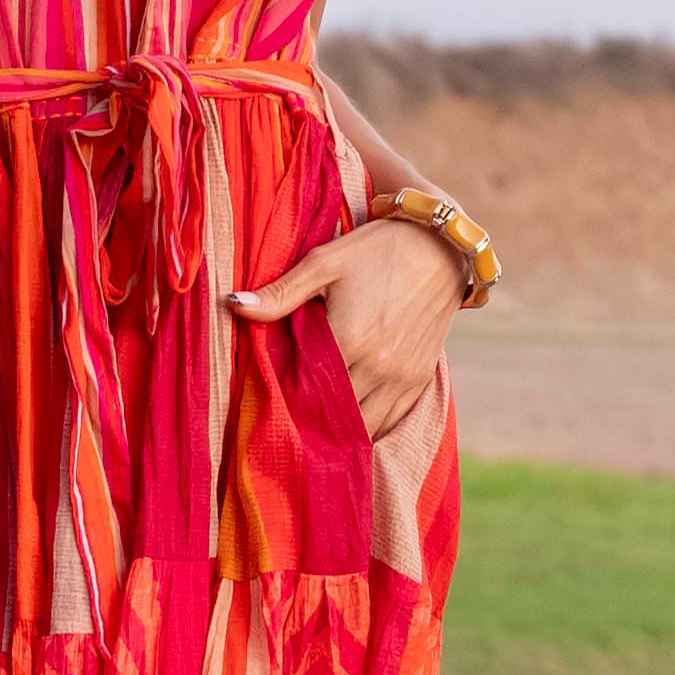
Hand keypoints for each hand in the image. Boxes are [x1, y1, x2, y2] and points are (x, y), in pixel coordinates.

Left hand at [228, 217, 464, 438]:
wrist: (442, 245)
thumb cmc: (378, 249)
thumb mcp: (325, 262)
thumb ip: (281, 292)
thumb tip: (233, 304)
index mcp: (349, 340)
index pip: (306, 389)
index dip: (286, 398)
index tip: (268, 402)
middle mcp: (377, 366)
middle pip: (334, 413)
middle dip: (311, 418)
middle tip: (288, 419)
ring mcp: (402, 377)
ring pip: (364, 426)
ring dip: (340, 429)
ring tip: (317, 426)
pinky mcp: (420, 378)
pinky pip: (391, 421)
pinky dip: (369, 426)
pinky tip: (350, 424)